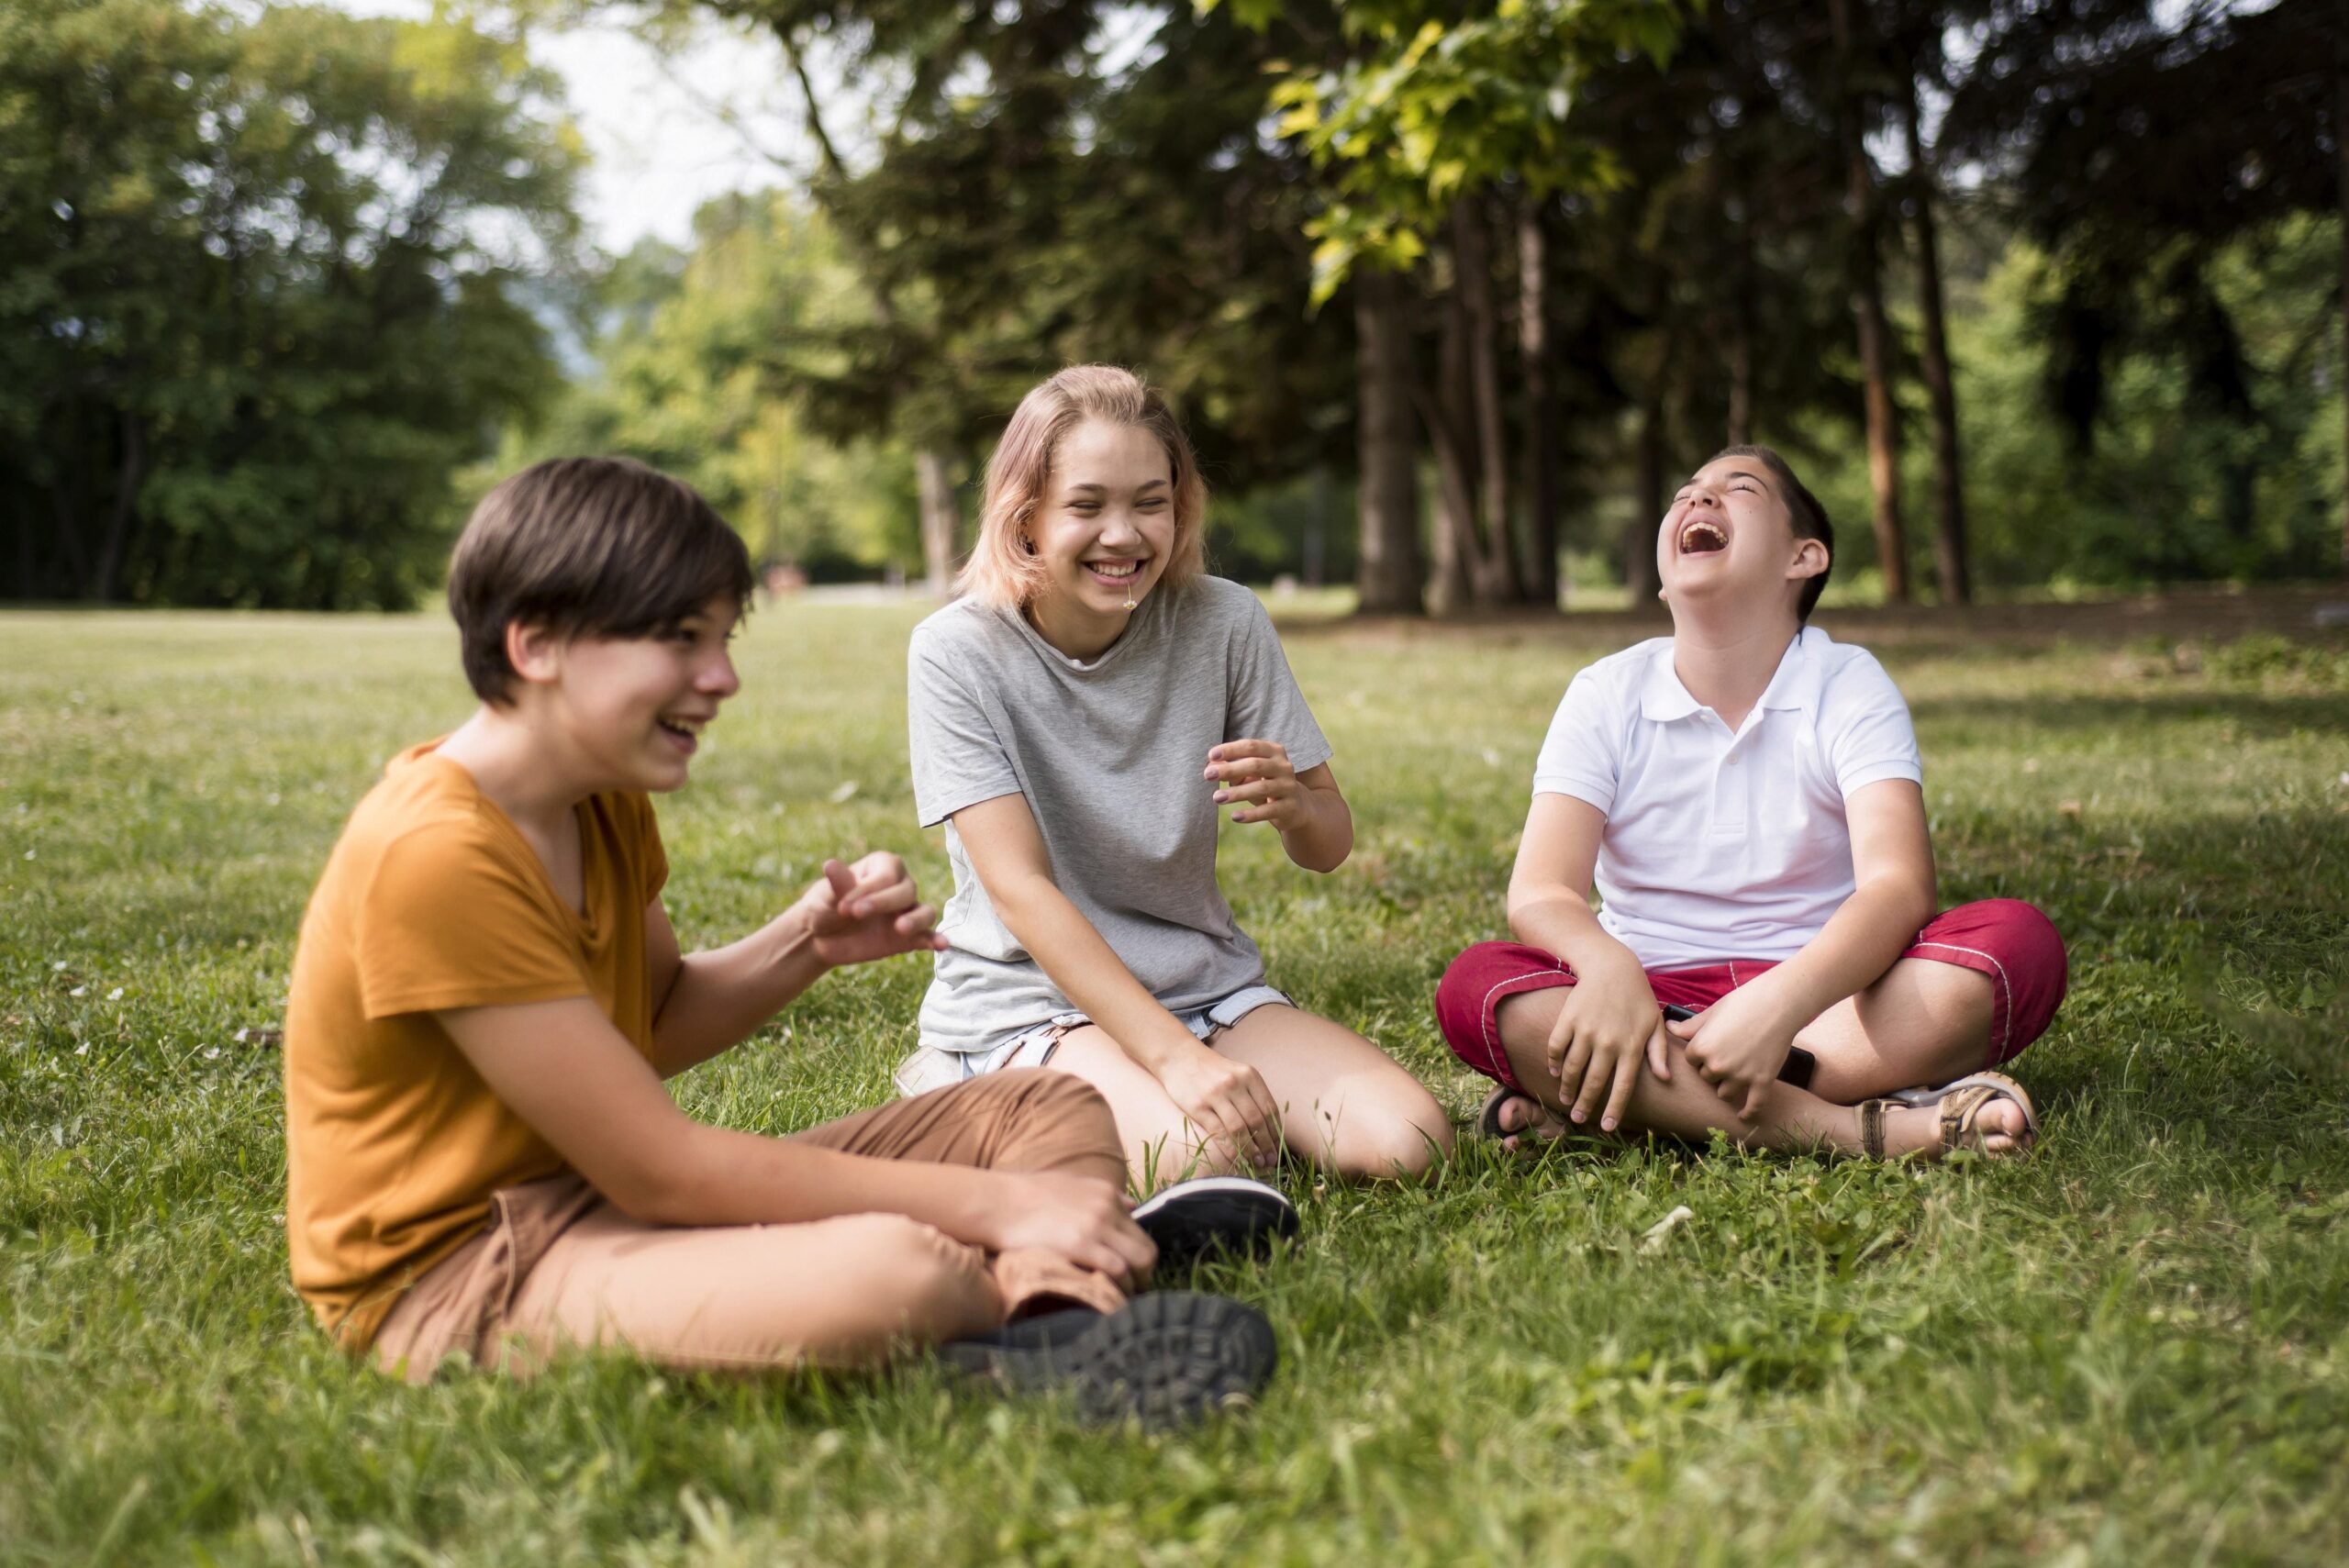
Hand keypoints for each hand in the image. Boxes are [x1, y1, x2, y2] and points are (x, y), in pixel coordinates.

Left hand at [794, 854, 948, 967]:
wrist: (822, 937)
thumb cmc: (825, 907)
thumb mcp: (826, 896)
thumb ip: (837, 885)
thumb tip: (830, 865)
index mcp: (882, 866)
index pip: (886, 876)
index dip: (868, 890)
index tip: (843, 906)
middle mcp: (900, 886)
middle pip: (906, 891)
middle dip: (884, 902)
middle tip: (856, 914)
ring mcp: (906, 912)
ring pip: (925, 912)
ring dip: (917, 920)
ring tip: (901, 929)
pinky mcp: (909, 938)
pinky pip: (927, 937)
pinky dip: (936, 940)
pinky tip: (942, 945)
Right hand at [980, 1172, 1155, 1290]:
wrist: (999, 1202)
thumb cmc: (1028, 1195)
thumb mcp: (1071, 1184)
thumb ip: (1104, 1195)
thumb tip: (1132, 1205)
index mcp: (1107, 1193)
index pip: (1139, 1231)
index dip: (1136, 1255)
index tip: (1129, 1271)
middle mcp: (1108, 1208)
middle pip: (1147, 1249)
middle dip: (1144, 1273)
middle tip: (1130, 1288)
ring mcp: (1096, 1226)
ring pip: (1139, 1262)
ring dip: (1134, 1284)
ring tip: (1119, 1296)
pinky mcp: (1081, 1245)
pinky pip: (1117, 1270)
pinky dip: (1118, 1286)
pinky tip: (1108, 1295)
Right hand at [1157, 1044, 1283, 1170]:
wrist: (1179, 1057)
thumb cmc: (1212, 1070)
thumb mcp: (1237, 1073)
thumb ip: (1252, 1095)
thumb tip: (1269, 1129)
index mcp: (1249, 1075)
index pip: (1269, 1109)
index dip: (1275, 1132)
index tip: (1277, 1148)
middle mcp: (1234, 1083)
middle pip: (1257, 1120)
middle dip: (1265, 1145)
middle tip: (1269, 1161)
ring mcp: (1215, 1095)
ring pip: (1239, 1129)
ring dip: (1250, 1150)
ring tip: (1256, 1163)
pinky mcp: (1198, 1106)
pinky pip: (1218, 1132)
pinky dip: (1230, 1149)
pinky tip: (1237, 1159)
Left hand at [1206, 740, 1306, 830]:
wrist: (1296, 807)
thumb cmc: (1265, 784)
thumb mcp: (1249, 775)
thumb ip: (1231, 768)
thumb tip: (1210, 766)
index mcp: (1274, 751)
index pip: (1251, 746)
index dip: (1230, 750)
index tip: (1211, 756)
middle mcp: (1284, 766)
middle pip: (1255, 765)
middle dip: (1230, 769)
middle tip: (1208, 775)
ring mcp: (1288, 787)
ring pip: (1262, 787)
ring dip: (1237, 793)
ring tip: (1216, 797)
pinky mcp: (1289, 807)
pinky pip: (1268, 810)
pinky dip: (1251, 814)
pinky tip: (1235, 817)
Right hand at [1544, 961, 1673, 1133]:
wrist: (1612, 966)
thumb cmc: (1638, 996)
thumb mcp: (1655, 1023)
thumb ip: (1659, 1052)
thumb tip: (1664, 1079)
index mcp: (1632, 1046)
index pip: (1623, 1086)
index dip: (1614, 1109)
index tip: (1608, 1126)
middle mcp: (1609, 1042)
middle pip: (1594, 1082)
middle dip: (1586, 1105)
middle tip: (1579, 1119)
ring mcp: (1586, 1030)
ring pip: (1572, 1069)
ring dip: (1568, 1088)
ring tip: (1566, 1100)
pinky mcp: (1568, 1019)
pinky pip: (1557, 1047)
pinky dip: (1554, 1062)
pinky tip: (1556, 1072)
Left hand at [1670, 982, 1801, 1120]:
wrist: (1780, 1003)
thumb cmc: (1744, 1002)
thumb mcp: (1712, 1012)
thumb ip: (1690, 1026)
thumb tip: (1669, 1027)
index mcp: (1701, 1047)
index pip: (1691, 1061)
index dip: (1701, 1053)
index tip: (1713, 1043)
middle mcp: (1718, 1065)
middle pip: (1707, 1077)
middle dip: (1714, 1069)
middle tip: (1729, 1053)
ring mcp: (1741, 1076)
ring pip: (1724, 1093)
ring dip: (1727, 1086)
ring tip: (1736, 1074)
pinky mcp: (1763, 1081)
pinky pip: (1753, 1105)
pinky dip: (1748, 1113)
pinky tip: (1743, 1117)